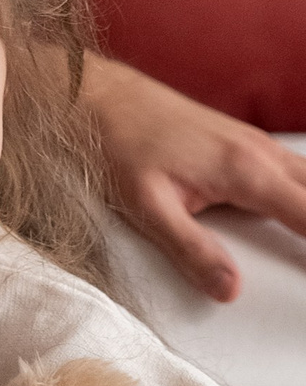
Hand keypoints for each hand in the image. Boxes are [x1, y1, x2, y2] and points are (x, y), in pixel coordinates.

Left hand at [83, 53, 305, 300]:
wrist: (99, 96)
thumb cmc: (119, 145)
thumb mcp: (147, 206)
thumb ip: (190, 249)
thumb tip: (230, 290)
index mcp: (245, 171)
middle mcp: (260, 152)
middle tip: (303, 263)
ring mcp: (255, 142)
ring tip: (300, 242)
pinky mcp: (243, 140)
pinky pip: (294, 167)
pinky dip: (302, 190)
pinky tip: (293, 206)